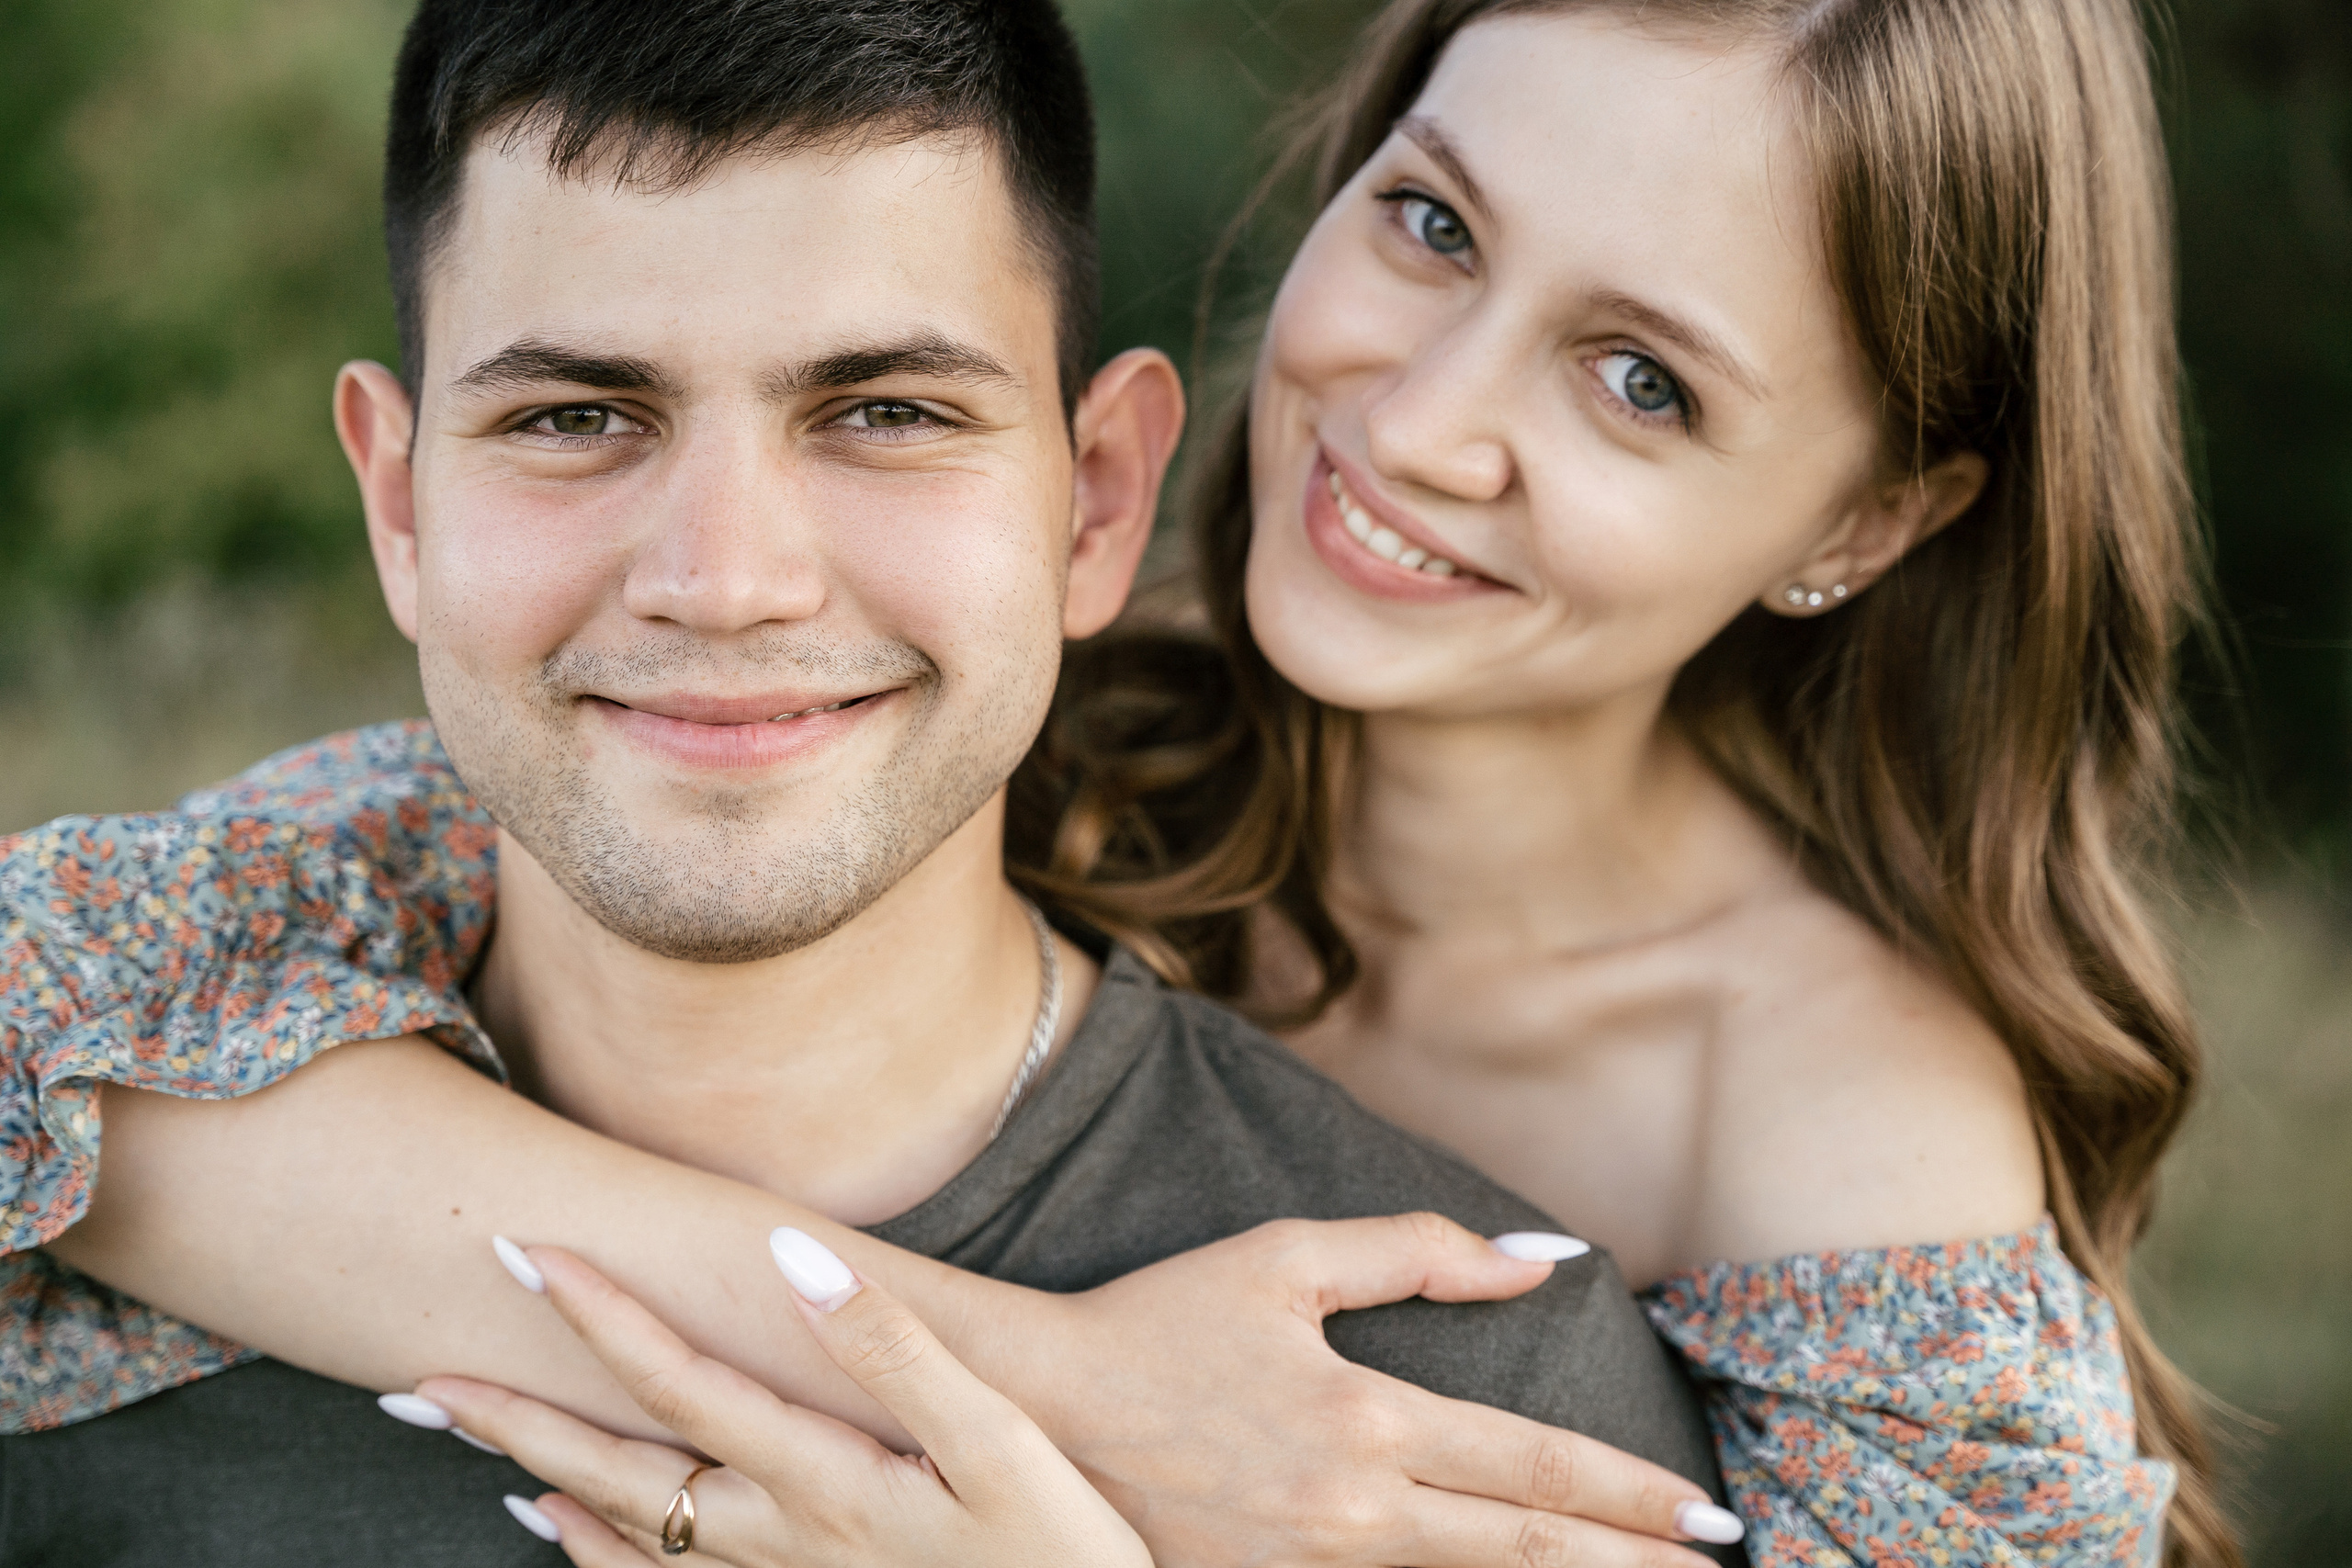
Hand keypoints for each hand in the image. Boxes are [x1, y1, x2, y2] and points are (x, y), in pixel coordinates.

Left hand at [408, 1233, 1149, 1567]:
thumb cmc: (1058, 1550)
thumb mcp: (996, 1443)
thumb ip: (891, 1346)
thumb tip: (788, 1252)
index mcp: (817, 1480)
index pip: (679, 1381)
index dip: (597, 1314)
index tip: (523, 1252)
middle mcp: (775, 1541)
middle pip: (615, 1470)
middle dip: (516, 1415)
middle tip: (420, 1378)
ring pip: (624, 1538)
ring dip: (540, 1483)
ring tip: (470, 1446)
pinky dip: (597, 1560)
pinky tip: (565, 1538)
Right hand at [996, 1214, 1741, 1567]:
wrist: (1036, 1416)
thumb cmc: (1162, 1321)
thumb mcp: (1285, 1257)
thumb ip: (1416, 1252)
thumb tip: (1537, 1261)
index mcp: (1363, 1418)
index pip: (1532, 1466)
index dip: (1630, 1496)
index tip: (1707, 1515)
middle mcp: (1349, 1510)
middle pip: (1522, 1552)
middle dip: (1630, 1566)